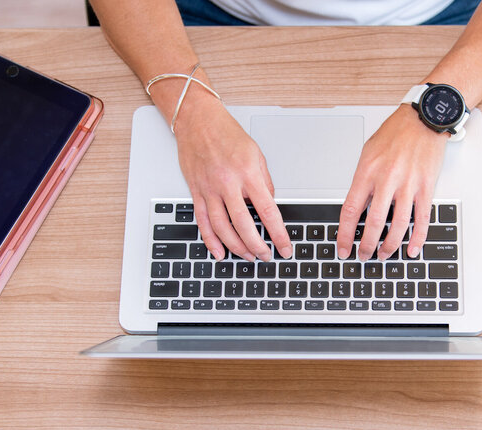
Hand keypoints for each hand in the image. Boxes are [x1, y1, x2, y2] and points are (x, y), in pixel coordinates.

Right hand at [173, 96, 291, 261]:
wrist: (197, 120)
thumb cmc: (227, 134)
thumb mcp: (256, 154)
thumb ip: (264, 182)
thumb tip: (270, 205)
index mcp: (248, 173)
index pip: (268, 211)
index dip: (278, 234)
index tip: (285, 247)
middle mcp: (228, 183)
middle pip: (243, 225)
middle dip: (257, 246)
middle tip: (266, 256)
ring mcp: (209, 189)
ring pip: (222, 228)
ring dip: (236, 247)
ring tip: (247, 256)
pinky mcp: (196, 192)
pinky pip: (203, 222)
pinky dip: (211, 241)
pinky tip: (220, 252)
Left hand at [337, 104, 447, 261]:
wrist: (422, 119)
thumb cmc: (394, 134)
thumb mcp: (368, 153)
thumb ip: (362, 181)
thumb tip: (357, 206)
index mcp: (367, 172)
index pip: (351, 210)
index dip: (345, 234)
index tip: (343, 248)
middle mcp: (387, 180)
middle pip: (374, 223)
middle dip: (367, 245)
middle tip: (363, 256)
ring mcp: (408, 185)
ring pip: (398, 225)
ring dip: (390, 245)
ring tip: (383, 255)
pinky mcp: (426, 187)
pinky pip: (422, 218)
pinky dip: (418, 238)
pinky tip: (412, 249)